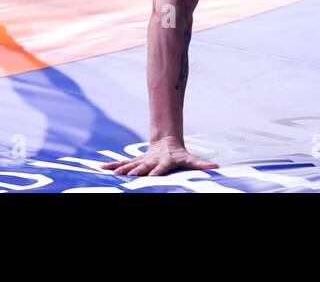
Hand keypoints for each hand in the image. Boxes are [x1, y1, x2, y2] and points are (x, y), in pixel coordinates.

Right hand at [102, 138, 218, 176]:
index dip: (157, 171)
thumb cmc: (179, 155)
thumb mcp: (190, 160)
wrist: (166, 142)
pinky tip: (102, 168)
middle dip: (136, 171)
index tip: (152, 176)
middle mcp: (151, 161)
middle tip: (128, 176)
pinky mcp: (135, 161)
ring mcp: (142, 160)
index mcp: (164, 162)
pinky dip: (113, 166)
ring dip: (122, 169)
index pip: (160, 167)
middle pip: (143, 166)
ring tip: (114, 173)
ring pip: (131, 165)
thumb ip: (201, 164)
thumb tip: (217, 166)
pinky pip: (123, 163)